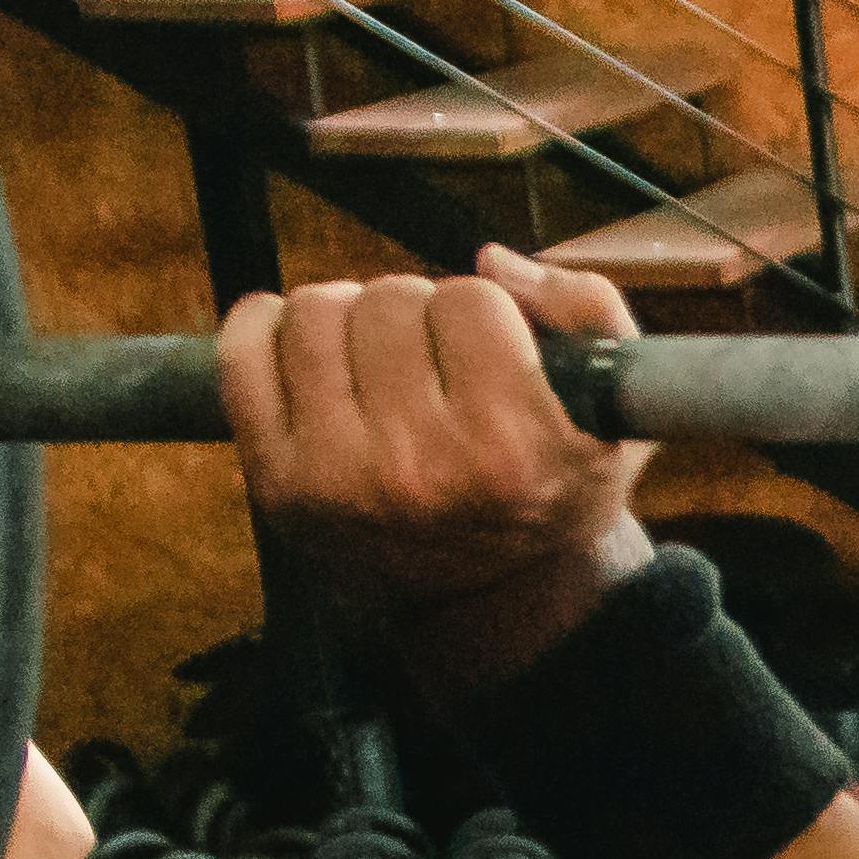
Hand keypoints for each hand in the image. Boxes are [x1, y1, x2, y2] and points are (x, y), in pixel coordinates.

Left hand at [220, 246, 656, 687]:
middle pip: (390, 298)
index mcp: (511, 452)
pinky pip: (243, 352)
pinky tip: (308, 352)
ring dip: (347, 319)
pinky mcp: (279, 484)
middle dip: (416, 316)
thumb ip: (589, 311)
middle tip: (432, 362)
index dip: (485, 315)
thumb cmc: (552, 483)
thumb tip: (491, 262)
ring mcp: (340, 480)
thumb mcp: (614, 409)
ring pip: (316, 311)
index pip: (471, 301)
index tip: (491, 353)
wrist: (496, 596)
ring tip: (378, 363)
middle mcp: (421, 471)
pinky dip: (267, 330)